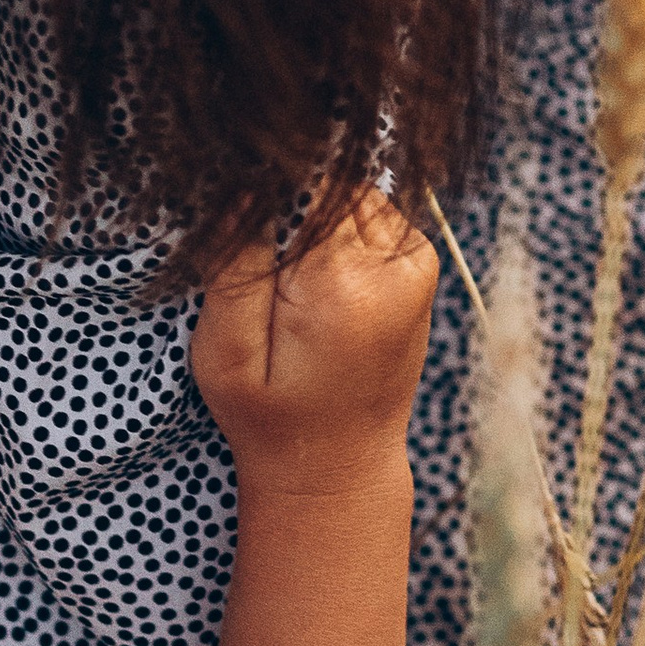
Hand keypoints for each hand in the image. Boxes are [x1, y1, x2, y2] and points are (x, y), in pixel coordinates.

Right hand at [189, 193, 435, 499]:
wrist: (337, 465)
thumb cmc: (269, 415)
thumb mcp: (225, 351)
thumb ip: (232, 264)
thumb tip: (247, 182)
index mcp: (343, 285)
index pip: (304, 181)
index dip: (263, 189)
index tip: (238, 224)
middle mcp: (394, 266)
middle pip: (331, 180)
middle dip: (288, 206)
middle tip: (264, 269)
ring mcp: (416, 263)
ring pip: (352, 191)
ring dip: (313, 217)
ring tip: (290, 281)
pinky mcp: (419, 265)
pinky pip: (370, 213)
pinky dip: (338, 230)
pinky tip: (318, 279)